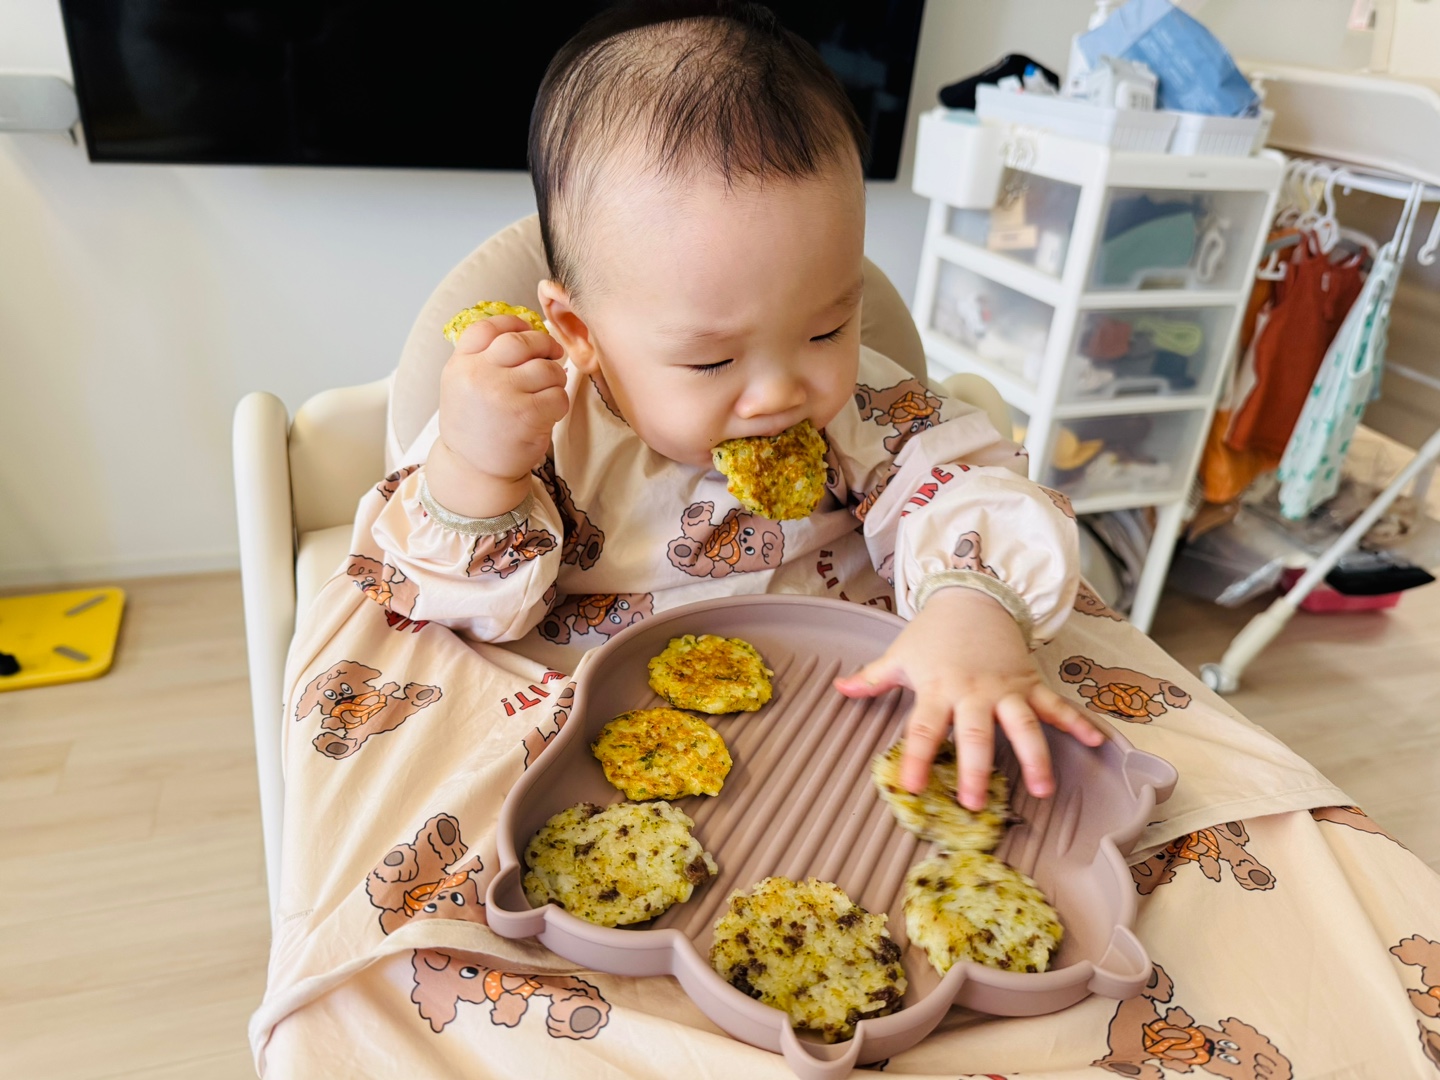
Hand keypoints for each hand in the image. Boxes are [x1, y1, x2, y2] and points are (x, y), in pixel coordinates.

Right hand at [426, 315, 567, 517]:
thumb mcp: (462, 387)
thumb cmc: (474, 428)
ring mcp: (502, 393)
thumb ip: (482, 360)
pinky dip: (559, 403)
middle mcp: (478, 375)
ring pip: (546, 368)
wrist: (472, 471)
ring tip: (549, 390)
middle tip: (552, 355)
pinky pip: (557, 395)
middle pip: (521, 340)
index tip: (526, 329)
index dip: (513, 323)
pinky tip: (548, 412)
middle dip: (544, 345)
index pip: (487, 327)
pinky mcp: (526, 414)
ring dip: (556, 378)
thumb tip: (523, 331)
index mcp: (460, 365)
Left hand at [834, 587, 1102, 809]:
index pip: (924, 727)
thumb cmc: (933, 633)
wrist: (974, 596)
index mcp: (938, 687)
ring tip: (1043, 788)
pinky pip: (1056, 705)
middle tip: (976, 802)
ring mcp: (1006, 688)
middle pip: (976, 733)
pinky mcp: (1030, 683)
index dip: (916, 757)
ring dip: (1035, 756)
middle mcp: (974, 691)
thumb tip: (839, 690)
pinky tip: (1097, 742)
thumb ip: (873, 678)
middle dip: (977, 769)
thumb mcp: (900, 654)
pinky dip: (1077, 722)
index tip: (910, 787)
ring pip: (1023, 725)